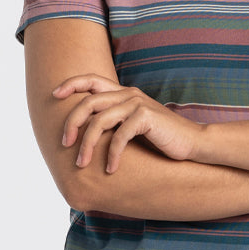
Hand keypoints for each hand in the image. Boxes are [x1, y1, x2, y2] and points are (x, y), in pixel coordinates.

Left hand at [53, 74, 203, 171]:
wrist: (194, 143)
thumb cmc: (162, 139)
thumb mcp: (134, 126)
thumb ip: (114, 123)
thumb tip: (86, 134)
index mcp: (124, 92)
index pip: (91, 79)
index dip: (71, 84)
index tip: (54, 95)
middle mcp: (128, 94)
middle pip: (88, 102)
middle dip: (72, 124)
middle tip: (64, 145)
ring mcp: (137, 104)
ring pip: (99, 121)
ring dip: (87, 145)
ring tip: (82, 165)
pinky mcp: (146, 117)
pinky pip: (119, 136)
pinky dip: (112, 155)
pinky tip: (111, 170)